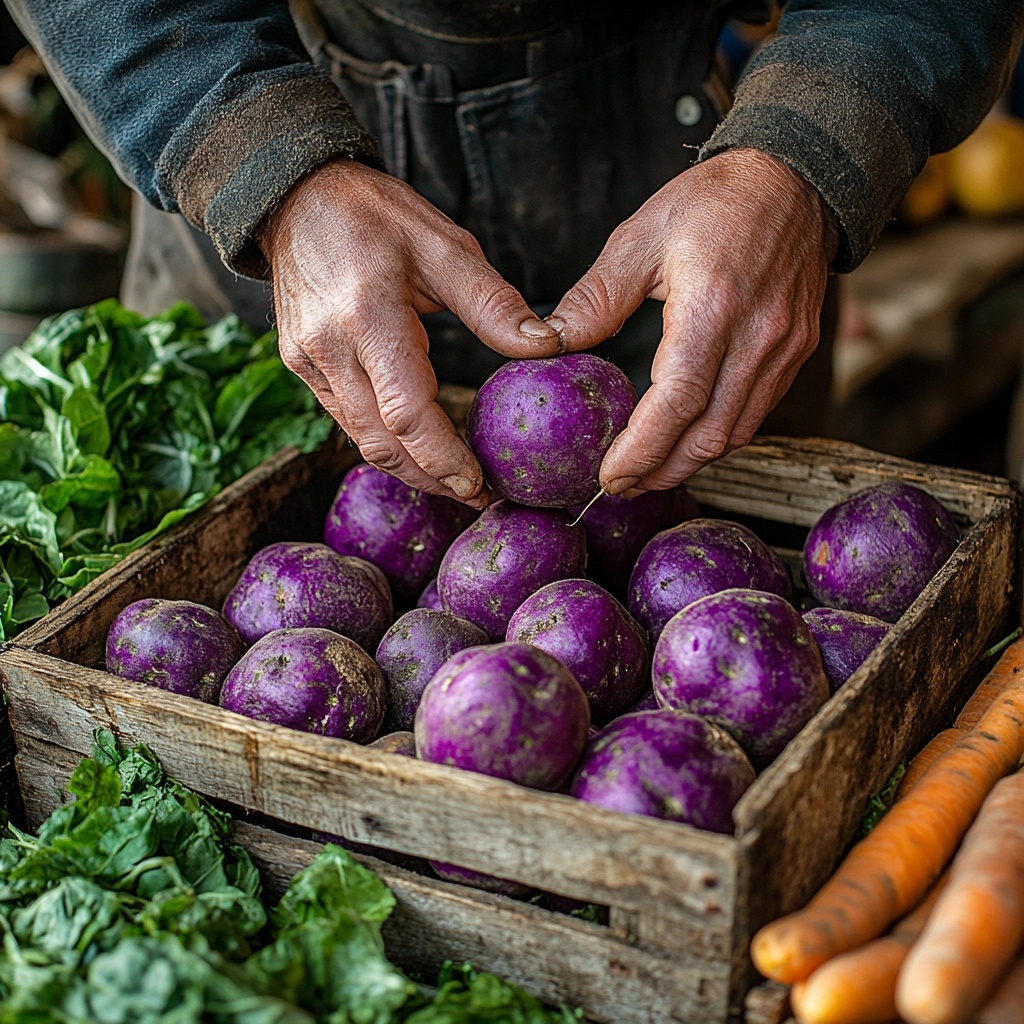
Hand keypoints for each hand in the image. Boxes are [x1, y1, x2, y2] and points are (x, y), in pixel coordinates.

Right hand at [258, 158, 561, 505]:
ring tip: (455, 481)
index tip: (480, 483)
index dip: (445, 458)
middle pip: (382, 443)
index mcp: (368, 316)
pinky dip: (385, 441)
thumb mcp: (444, 245)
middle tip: (477, 495)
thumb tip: (547, 347)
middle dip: (431, 479)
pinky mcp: (301, 366)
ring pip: (362, 439)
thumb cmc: (374, 213)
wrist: (296, 197)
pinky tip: (418, 447)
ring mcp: (307, 362)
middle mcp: (329, 349)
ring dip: (409, 468)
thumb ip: (494, 304)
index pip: (408, 414)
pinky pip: (347, 419)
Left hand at [547, 148, 837, 494]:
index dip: (642, 451)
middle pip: (709, 435)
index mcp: (712, 308)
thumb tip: (549, 344)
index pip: (677, 404)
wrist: (795, 178)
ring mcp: (784, 349)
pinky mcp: (797, 351)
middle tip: (622, 485)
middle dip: (662, 470)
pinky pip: (756, 412)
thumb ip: (595, 298)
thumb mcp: (640, 236)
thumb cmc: (714, 201)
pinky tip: (688, 436)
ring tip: (649, 470)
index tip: (610, 476)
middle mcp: (757, 337)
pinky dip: (719, 434)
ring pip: (736, 432)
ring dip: (691, 460)